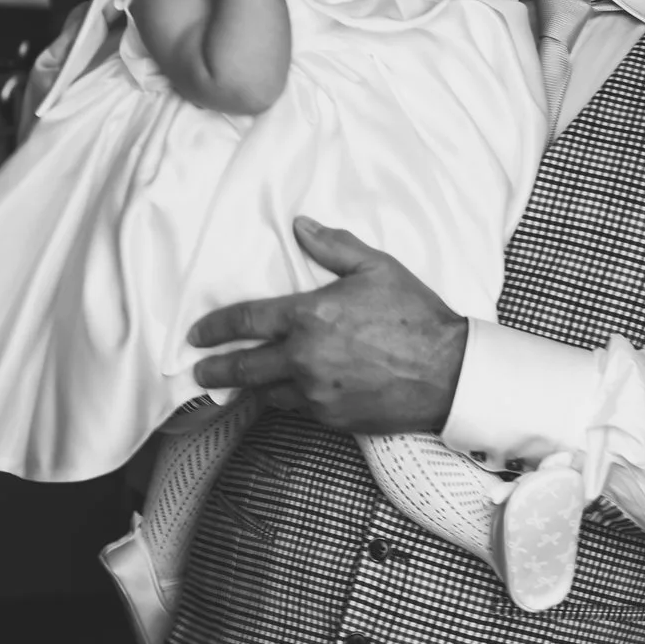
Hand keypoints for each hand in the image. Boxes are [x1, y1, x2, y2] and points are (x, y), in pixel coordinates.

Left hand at [189, 218, 468, 433]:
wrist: (447, 373)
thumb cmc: (415, 316)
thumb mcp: (377, 268)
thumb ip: (333, 246)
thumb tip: (301, 226)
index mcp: (310, 315)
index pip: (247, 320)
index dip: (216, 327)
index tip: (197, 333)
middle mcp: (304, 357)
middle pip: (243, 366)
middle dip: (215, 369)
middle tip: (198, 372)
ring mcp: (316, 392)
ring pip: (266, 393)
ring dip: (248, 389)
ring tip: (235, 386)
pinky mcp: (331, 417)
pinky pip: (297, 408)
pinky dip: (286, 400)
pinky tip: (282, 395)